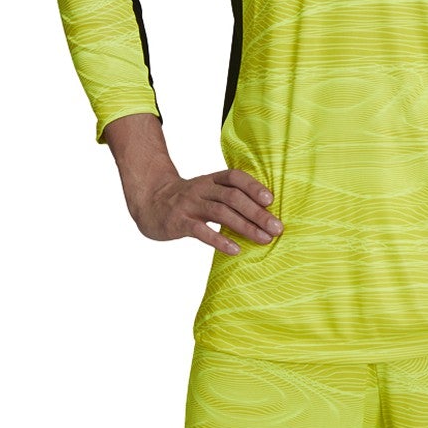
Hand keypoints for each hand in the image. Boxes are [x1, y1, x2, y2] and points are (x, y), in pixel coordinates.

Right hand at [124, 168, 282, 255]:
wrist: (149, 202)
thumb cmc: (187, 199)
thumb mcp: (207, 191)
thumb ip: (229, 197)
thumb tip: (265, 211)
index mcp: (211, 180)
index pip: (235, 177)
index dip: (253, 187)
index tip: (271, 200)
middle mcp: (202, 189)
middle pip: (233, 197)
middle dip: (257, 212)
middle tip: (277, 227)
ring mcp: (190, 205)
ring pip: (221, 213)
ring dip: (245, 226)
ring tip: (264, 239)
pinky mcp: (179, 222)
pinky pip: (201, 231)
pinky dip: (219, 240)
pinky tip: (235, 250)